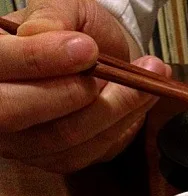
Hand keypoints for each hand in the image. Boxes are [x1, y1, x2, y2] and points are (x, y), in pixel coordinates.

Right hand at [0, 0, 169, 172]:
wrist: (99, 56)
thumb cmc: (75, 31)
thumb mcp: (63, 7)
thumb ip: (52, 16)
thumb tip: (43, 34)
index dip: (37, 59)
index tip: (86, 49)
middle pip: (13, 112)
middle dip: (70, 94)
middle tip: (111, 74)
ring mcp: (20, 140)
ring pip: (60, 136)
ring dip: (111, 109)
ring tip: (144, 79)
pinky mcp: (55, 159)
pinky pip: (87, 151)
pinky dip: (121, 125)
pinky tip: (139, 102)